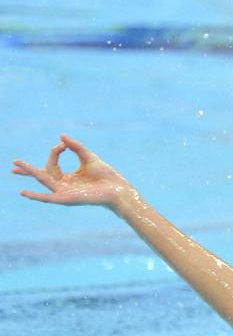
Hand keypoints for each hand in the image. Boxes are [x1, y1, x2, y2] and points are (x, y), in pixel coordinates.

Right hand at [12, 135, 136, 210]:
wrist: (118, 189)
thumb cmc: (106, 176)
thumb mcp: (89, 157)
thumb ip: (75, 147)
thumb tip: (61, 136)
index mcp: (69, 178)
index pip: (53, 163)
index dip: (55, 151)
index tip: (62, 145)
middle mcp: (64, 186)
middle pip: (43, 174)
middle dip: (28, 170)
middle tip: (13, 164)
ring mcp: (65, 193)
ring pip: (44, 181)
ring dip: (30, 173)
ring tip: (15, 168)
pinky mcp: (67, 199)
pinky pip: (48, 197)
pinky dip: (36, 195)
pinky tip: (23, 192)